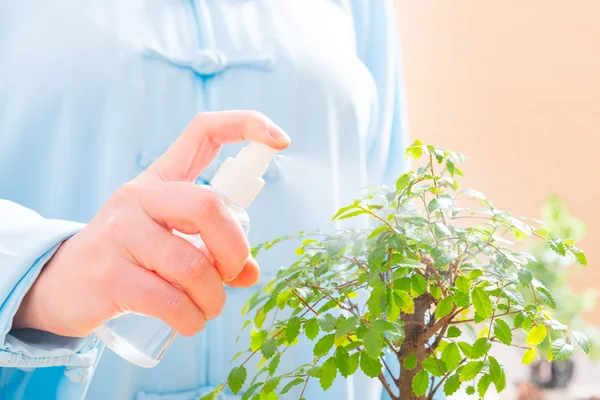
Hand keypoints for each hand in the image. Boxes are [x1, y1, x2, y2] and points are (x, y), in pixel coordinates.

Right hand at [13, 111, 289, 337]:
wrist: (61, 285)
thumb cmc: (129, 258)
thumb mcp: (170, 242)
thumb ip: (212, 250)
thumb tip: (250, 274)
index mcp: (160, 180)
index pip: (203, 132)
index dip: (245, 126)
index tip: (281, 140)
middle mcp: (139, 198)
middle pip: (207, 206)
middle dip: (235, 249)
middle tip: (233, 274)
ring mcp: (120, 234)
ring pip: (192, 265)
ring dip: (213, 297)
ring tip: (208, 308)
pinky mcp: (108, 275)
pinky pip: (169, 300)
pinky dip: (192, 319)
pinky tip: (190, 322)